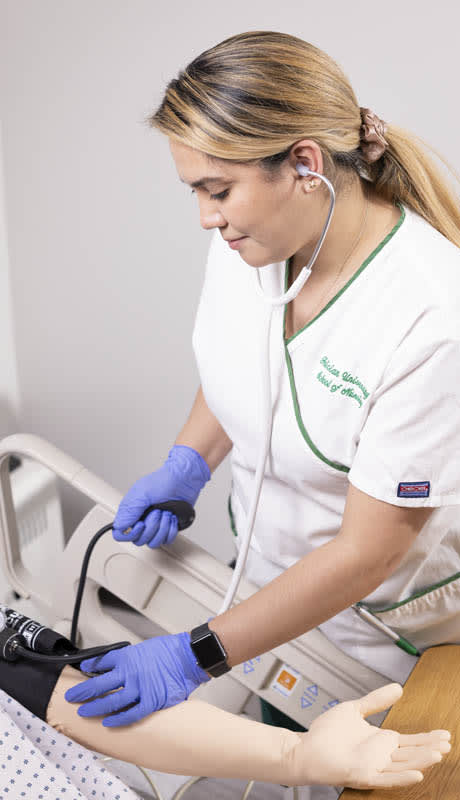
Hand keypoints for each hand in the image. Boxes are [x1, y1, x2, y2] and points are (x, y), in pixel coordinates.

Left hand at [64, 631, 209, 726]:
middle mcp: (130, 673)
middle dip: (83, 691)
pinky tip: (109, 722)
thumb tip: (113, 664)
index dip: (89, 668)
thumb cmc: (169, 650)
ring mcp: (139, 689)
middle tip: (72, 696)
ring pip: (111, 702)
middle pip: (99, 684)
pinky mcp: (151, 701)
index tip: (82, 672)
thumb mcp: (143, 647)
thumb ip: (128, 658)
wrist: (188, 657)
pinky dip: (119, 719)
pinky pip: (131, 714)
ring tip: (84, 712)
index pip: (101, 663)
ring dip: (95, 707)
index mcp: (127, 658)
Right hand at [112, 445, 209, 547]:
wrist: (184, 479)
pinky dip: (171, 530)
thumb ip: (130, 511)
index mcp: (131, 511)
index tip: (141, 524)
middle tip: (158, 512)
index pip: (120, 533)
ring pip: (153, 542)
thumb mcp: (143, 493)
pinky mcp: (167, 528)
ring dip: (162, 529)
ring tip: (167, 514)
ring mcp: (155, 525)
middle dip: (152, 527)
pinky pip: (167, 540)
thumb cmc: (164, 481)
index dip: (130, 534)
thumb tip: (119, 526)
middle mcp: (141, 520)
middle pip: (139, 540)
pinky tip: (173, 518)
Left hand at [285, 683, 450, 788]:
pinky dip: (403, 777)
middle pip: (412, 753)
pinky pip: (387, 779)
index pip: (411, 740)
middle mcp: (381, 755)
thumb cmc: (327, 733)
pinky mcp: (364, 775)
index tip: (444, 733)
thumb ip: (376, 700)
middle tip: (447, 742)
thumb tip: (397, 688)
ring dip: (421, 761)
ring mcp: (374, 766)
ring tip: (438, 753)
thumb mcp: (355, 709)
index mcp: (381, 740)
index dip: (427, 738)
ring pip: (404, 765)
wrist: (306, 747)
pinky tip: (417, 773)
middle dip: (430, 747)